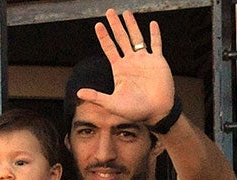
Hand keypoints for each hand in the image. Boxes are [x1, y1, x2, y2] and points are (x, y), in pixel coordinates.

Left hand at [77, 9, 174, 125]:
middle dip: (115, 25)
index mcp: (119, 69)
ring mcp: (144, 60)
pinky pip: (156, 44)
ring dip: (132, 25)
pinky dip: (154, 34)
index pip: (109, 49)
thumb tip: (78, 93)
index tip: (98, 25)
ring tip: (126, 12)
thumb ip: (96, 97)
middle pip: (121, 39)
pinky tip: (152, 23)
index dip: (104, 37)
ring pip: (137, 38)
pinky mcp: (158, 61)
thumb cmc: (134, 110)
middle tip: (110, 11)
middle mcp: (131, 62)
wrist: (156, 112)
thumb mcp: (112, 103)